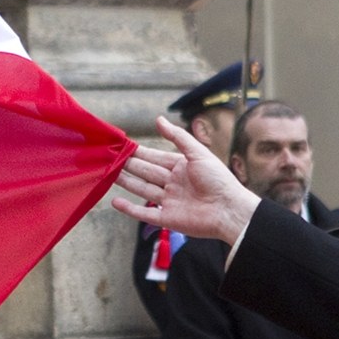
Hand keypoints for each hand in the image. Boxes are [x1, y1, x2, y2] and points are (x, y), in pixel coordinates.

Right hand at [113, 116, 261, 246]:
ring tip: (109, 174)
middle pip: (146, 172)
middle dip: (129, 165)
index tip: (122, 146)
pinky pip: (144, 213)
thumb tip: (158, 119)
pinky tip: (115, 201)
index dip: (139, 152)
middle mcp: (173, 183)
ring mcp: (169, 201)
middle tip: (110, 158)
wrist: (229, 210)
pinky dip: (129, 208)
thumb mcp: (198, 152)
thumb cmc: (218, 179)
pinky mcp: (167, 218)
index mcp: (181, 167)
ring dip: (126, 182)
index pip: (154, 157)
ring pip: (142, 189)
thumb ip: (178, 136)